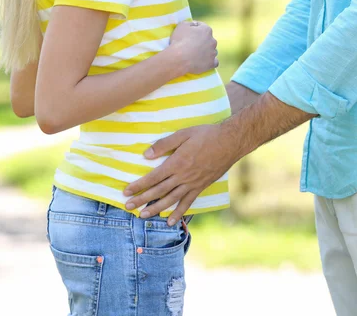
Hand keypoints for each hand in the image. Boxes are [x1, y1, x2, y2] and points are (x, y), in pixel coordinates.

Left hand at [123, 124, 240, 224]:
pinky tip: (170, 221)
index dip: (139, 185)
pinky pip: (188, 203)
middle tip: (128, 207)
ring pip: (171, 200)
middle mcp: (183, 176)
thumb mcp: (183, 134)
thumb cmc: (206, 135)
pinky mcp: (201, 187)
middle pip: (158, 191)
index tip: (126, 191)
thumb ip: (164, 145)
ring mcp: (192, 184)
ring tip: (143, 216)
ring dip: (156, 208)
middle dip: (142, 199)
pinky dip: (179, 213)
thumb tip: (146, 155)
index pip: (153, 177)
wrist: (230, 142)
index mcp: (176, 163)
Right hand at [167, 21, 218, 74]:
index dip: (194, 28)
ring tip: (197, 55)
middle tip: (192, 45)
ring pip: (212, 51)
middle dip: (202, 41)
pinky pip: (214, 62)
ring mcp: (213, 53)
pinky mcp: (212, 64)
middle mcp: (213, 41)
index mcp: (206, 30)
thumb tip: (194, 24)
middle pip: (208, 39)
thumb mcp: (181, 26)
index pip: (201, 26)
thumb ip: (189, 23)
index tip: (189, 33)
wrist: (180, 59)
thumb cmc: (180, 41)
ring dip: (207, 52)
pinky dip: (210, 62)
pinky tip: (205, 63)